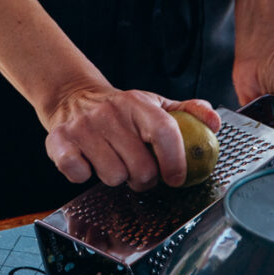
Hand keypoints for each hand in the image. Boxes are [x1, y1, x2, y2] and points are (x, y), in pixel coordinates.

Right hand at [44, 87, 221, 189]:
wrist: (72, 95)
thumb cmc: (120, 109)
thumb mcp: (154, 104)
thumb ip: (188, 113)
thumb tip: (214, 122)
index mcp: (137, 103)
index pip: (165, 132)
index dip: (175, 161)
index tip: (176, 178)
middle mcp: (110, 113)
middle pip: (141, 167)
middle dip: (144, 179)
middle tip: (139, 171)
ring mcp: (83, 127)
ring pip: (113, 176)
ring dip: (115, 178)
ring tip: (113, 163)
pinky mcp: (59, 141)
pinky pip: (79, 175)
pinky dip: (84, 176)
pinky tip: (88, 163)